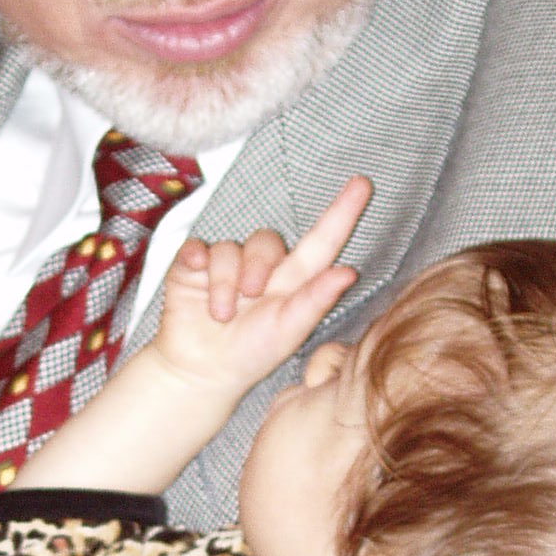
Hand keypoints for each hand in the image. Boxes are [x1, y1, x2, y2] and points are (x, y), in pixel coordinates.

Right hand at [153, 175, 370, 400]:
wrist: (201, 371)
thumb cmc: (251, 354)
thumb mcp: (288, 331)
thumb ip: (316, 300)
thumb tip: (348, 272)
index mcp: (293, 280)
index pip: (321, 241)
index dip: (341, 213)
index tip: (362, 184)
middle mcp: (261, 267)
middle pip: (265, 240)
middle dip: (257, 266)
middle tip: (250, 297)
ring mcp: (226, 264)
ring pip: (229, 248)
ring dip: (224, 282)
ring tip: (221, 314)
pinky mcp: (193, 266)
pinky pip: (197, 248)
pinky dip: (197, 260)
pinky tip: (196, 276)